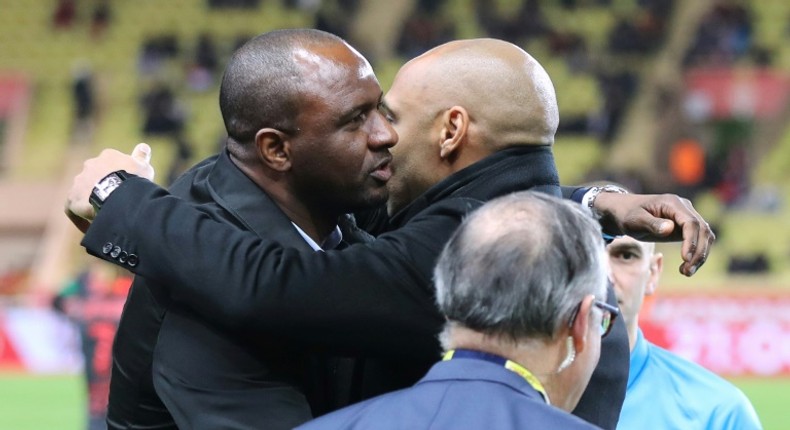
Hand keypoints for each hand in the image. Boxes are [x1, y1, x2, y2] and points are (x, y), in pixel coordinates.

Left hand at [65, 143, 154, 232]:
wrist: (119, 193)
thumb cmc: (135, 179)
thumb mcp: (143, 166)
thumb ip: (142, 156)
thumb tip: (144, 146)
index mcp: (107, 156)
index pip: (109, 165)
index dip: (116, 177)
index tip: (123, 189)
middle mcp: (90, 165)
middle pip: (95, 177)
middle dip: (101, 188)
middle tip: (112, 203)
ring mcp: (79, 181)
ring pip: (83, 192)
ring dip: (91, 202)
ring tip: (102, 217)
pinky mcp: (72, 198)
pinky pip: (73, 209)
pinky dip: (80, 217)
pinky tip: (91, 226)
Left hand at [594, 192, 714, 276]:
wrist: (623, 211)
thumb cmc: (627, 215)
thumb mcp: (634, 220)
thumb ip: (651, 223)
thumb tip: (670, 228)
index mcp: (672, 203)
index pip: (691, 222)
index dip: (691, 241)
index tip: (685, 258)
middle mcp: (684, 208)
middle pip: (703, 230)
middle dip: (698, 252)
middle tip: (686, 272)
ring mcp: (687, 216)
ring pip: (705, 236)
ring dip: (700, 256)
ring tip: (686, 273)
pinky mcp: (686, 227)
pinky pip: (699, 240)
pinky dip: (697, 254)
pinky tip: (687, 267)